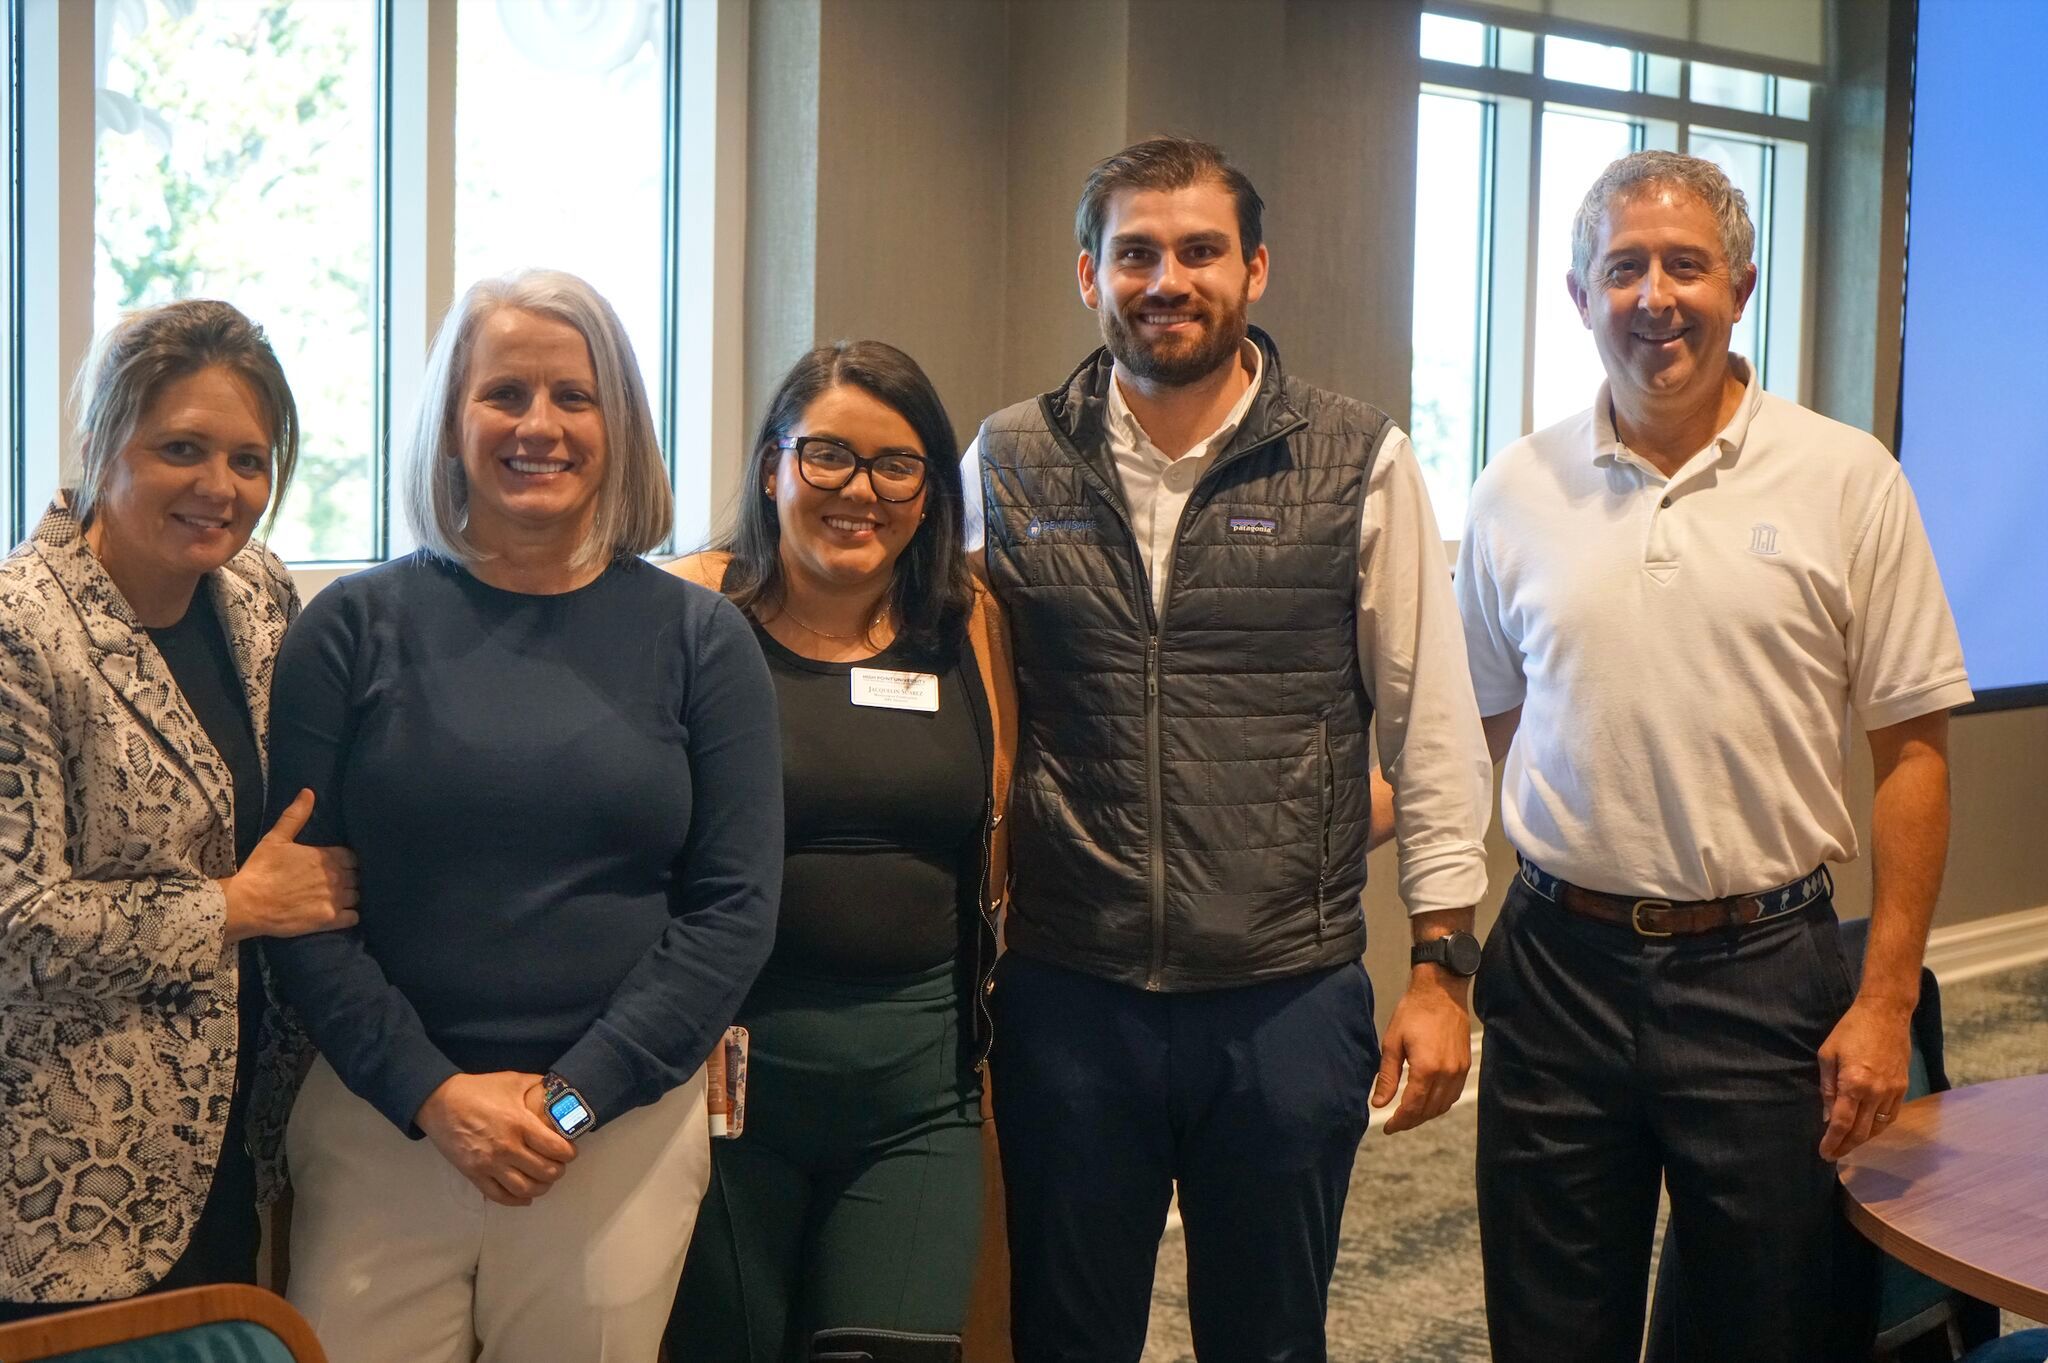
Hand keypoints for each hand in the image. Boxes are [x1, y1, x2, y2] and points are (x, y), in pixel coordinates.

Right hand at [220, 789, 359, 943]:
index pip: (353, 857)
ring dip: (350, 897)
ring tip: (338, 898)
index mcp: (327, 856)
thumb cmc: (261, 869)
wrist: (248, 903)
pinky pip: (354, 917)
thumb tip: (308, 792)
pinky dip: (350, 916)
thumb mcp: (276, 838)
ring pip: (357, 896)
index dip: (347, 861)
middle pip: (357, 876)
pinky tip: (340, 915)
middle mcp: (336, 876)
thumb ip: (296, 815)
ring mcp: (335, 899)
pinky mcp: (330, 920)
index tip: (339, 865)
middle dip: (350, 878)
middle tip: (337, 883)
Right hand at [415, 1072, 577, 1205]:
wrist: (440, 1101)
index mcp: (520, 1124)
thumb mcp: (512, 1080)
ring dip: (541, 1188)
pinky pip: (499, 1196)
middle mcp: (507, 1147)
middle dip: (558, 1171)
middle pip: (544, 1172)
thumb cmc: (478, 1089)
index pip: (556, 1149)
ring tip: (544, 1180)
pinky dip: (517, 1200)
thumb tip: (560, 1088)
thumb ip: (538, 1084)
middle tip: (559, 1165)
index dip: (568, 1153)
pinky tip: (525, 1196)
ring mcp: (489, 1164)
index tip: (569, 1151)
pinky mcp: (474, 1174)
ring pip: (525, 1188)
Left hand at [1373, 967, 1471, 1133]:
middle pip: (1429, 1110)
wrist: (1441, 991)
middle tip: (1395, 1123)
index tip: (1387, 1127)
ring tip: (1408, 1115)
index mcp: (1426, 1069)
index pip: (1413, 1107)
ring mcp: (1459, 1070)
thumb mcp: (1392, 1042)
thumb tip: (1379, 1104)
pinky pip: (1453, 1095)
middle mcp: (1447, 1073)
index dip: (1399, 1121)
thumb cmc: (1413, 1012)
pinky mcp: (1465, 1065)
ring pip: (1443, 1106)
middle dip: (1411, 1121)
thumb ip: (1387, 1076)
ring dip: (1426, 1114)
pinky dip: (1439, 1104)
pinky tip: (1426, 1102)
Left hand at [1818, 995, 1912, 1160]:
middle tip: (1833, 1155)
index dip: (1832, 1142)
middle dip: (1846, 1147)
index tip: (1824, 1154)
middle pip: (1861, 1132)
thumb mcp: (1828, 1054)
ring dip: (1862, 1140)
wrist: (1886, 1014)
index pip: (1841, 1124)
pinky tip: (1867, 1130)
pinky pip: (1890, 1117)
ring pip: (1878, 1128)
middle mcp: (1876, 1093)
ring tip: (1847, 1145)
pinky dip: (1878, 1128)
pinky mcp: (1903, 1088)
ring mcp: (1893, 1092)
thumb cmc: (1850, 1030)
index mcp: (1854, 1084)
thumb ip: (1827, 1087)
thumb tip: (1827, 1116)